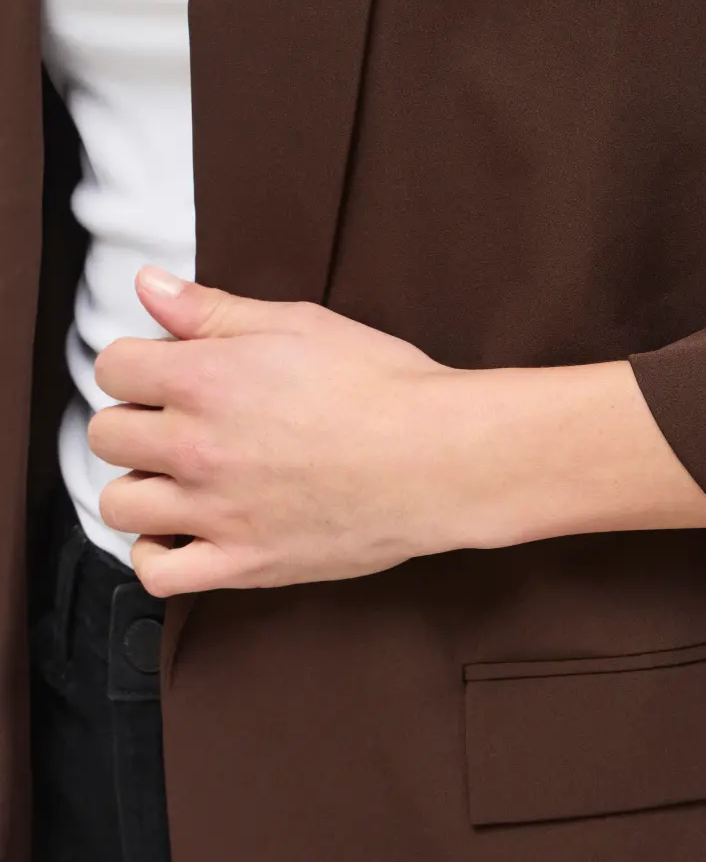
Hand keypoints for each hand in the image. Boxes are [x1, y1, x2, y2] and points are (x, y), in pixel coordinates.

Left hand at [91, 269, 705, 596]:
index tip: (167, 376)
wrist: (442, 460)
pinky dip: (155, 557)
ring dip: (139, 489)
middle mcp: (196, 446)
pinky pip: (159, 573)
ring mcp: (217, 511)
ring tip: (175, 481)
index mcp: (204, 378)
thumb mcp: (301, 325)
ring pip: (120, 504)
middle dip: (136, 424)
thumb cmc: (386, 388)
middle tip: (176, 425)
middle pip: (107, 435)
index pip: (115, 366)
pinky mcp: (245, 562)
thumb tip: (150, 288)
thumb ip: (215, 311)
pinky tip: (177, 537)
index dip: (140, 366)